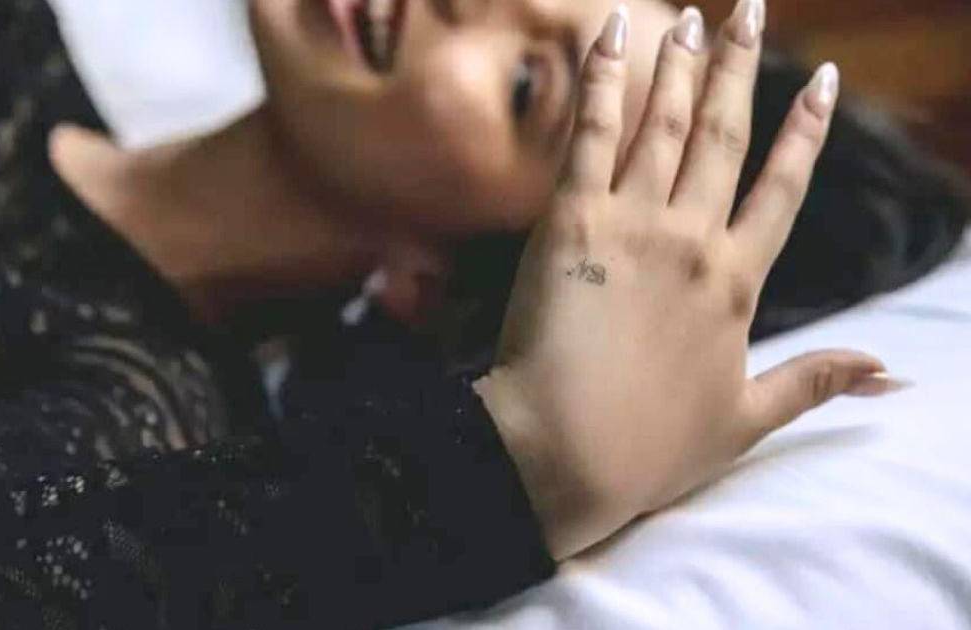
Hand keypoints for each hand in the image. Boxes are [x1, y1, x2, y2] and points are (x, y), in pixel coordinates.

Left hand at [475, 1, 894, 559]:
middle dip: (737, 67)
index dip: (803, 130)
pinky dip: (607, 81)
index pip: (782, 188)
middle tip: (749, 9)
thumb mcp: (748, 419)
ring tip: (690, 14)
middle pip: (724, 136)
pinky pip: (593, 135)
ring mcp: (633, 224)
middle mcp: (694, 239)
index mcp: (738, 282)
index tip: (819, 80)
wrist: (564, 454)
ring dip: (680, 63)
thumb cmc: (648, 448)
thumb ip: (816, 381)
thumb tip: (891, 371)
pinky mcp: (572, 220)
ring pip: (665, 124)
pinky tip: (615, 32)